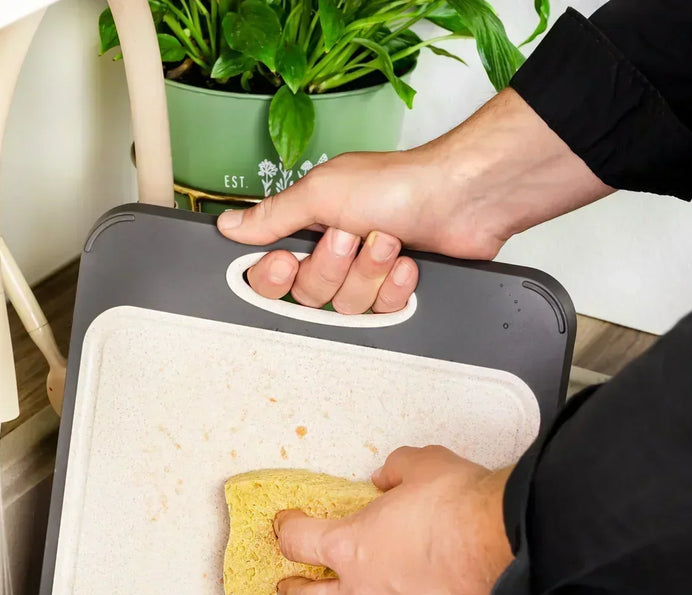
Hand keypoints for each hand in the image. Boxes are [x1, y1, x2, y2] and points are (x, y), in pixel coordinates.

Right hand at [218, 88, 611, 313]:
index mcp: (309, 228)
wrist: (461, 198)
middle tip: (350, 237)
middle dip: (332, 268)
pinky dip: (395, 287)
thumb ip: (272, 216)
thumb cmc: (398, 183)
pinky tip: (407, 262)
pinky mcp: (395, 293)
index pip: (269, 274)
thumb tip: (229, 227)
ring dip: (368, 274)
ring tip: (388, 240)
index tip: (283, 261)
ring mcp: (365, 275)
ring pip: (345, 307)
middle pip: (308, 295)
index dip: (273, 277)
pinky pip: (380, 313)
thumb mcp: (321, 193)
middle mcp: (334, 254)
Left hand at [274, 446, 513, 594]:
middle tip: (291, 586)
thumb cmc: (467, 508)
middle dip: (294, 593)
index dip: (287, 531)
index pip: (297, 543)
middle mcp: (365, 594)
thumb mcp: (423, 465)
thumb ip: (397, 472)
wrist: (515, 546)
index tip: (287, 526)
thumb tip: (390, 478)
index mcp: (350, 548)